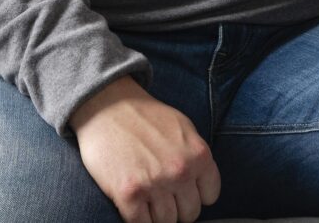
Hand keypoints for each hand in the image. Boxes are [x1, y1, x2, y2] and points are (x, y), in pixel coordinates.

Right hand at [70, 76, 220, 222]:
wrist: (108, 107)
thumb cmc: (146, 118)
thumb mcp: (185, 130)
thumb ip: (196, 156)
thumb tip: (202, 184)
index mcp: (199, 155)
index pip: (210, 195)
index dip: (196, 195)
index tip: (184, 191)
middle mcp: (181, 172)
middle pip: (189, 213)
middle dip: (177, 207)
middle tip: (163, 196)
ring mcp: (155, 184)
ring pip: (166, 222)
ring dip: (157, 215)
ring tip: (147, 199)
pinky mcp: (129, 195)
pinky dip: (138, 219)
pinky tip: (134, 205)